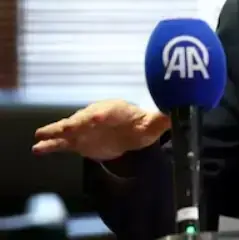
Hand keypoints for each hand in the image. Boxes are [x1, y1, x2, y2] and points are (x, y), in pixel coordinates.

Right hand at [32, 99, 169, 161]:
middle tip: (68, 126)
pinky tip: (38, 149)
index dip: (104, 114)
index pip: (110, 111)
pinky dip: (51, 145)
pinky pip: (62, 143)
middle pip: (86, 118)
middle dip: (78, 122)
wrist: (132, 132)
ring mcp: (85, 129)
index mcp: (118, 110)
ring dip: (56, 132)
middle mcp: (98, 116)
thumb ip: (163, 119)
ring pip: (69, 129)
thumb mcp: (155, 123)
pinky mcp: (78, 142)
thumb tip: (179, 113)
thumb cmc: (143, 125)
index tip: (98, 118)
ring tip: (41, 136)